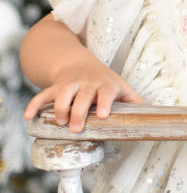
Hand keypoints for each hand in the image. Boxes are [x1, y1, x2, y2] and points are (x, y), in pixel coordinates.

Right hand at [23, 58, 142, 132]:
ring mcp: (70, 84)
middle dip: (78, 111)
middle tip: (76, 128)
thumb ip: (134, 102)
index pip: (106, 92)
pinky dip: (34, 105)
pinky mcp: (55, 87)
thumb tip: (150, 119)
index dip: (104, 102)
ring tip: (61, 123)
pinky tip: (29, 117)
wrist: (80, 64)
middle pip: (82, 95)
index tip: (102, 115)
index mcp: (106, 85)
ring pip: (62, 94)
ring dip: (60, 108)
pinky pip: (43, 95)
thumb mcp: (121, 88)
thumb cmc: (105, 82)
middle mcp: (87, 83)